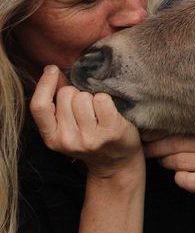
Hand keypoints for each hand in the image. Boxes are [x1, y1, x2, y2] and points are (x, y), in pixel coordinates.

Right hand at [30, 65, 142, 179]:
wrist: (116, 162)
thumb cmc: (90, 137)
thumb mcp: (66, 126)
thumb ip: (57, 101)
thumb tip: (51, 71)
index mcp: (52, 138)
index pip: (39, 106)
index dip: (44, 84)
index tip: (52, 70)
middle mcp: (68, 140)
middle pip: (66, 94)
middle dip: (76, 94)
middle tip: (86, 108)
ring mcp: (90, 138)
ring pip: (83, 96)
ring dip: (91, 97)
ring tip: (97, 111)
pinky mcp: (111, 131)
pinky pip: (102, 99)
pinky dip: (106, 100)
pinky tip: (109, 111)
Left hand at [142, 134, 194, 200]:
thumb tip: (162, 128)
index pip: (181, 129)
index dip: (159, 132)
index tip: (144, 133)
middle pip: (176, 146)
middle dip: (156, 148)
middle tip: (146, 148)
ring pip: (179, 163)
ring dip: (168, 163)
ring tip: (167, 161)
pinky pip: (187, 181)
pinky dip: (181, 179)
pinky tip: (187, 176)